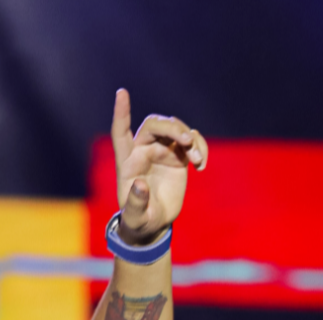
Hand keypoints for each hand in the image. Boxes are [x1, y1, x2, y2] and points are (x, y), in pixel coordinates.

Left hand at [111, 89, 207, 244]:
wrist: (153, 224)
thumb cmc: (138, 220)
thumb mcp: (135, 217)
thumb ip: (136, 203)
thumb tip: (140, 185)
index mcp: (127, 161)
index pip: (121, 131)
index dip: (121, 112)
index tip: (121, 92)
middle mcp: (143, 151)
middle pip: (155, 125)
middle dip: (172, 127)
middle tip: (188, 142)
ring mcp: (162, 151)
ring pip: (175, 128)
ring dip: (189, 137)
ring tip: (197, 160)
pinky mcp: (178, 157)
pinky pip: (191, 140)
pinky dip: (200, 147)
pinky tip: (202, 166)